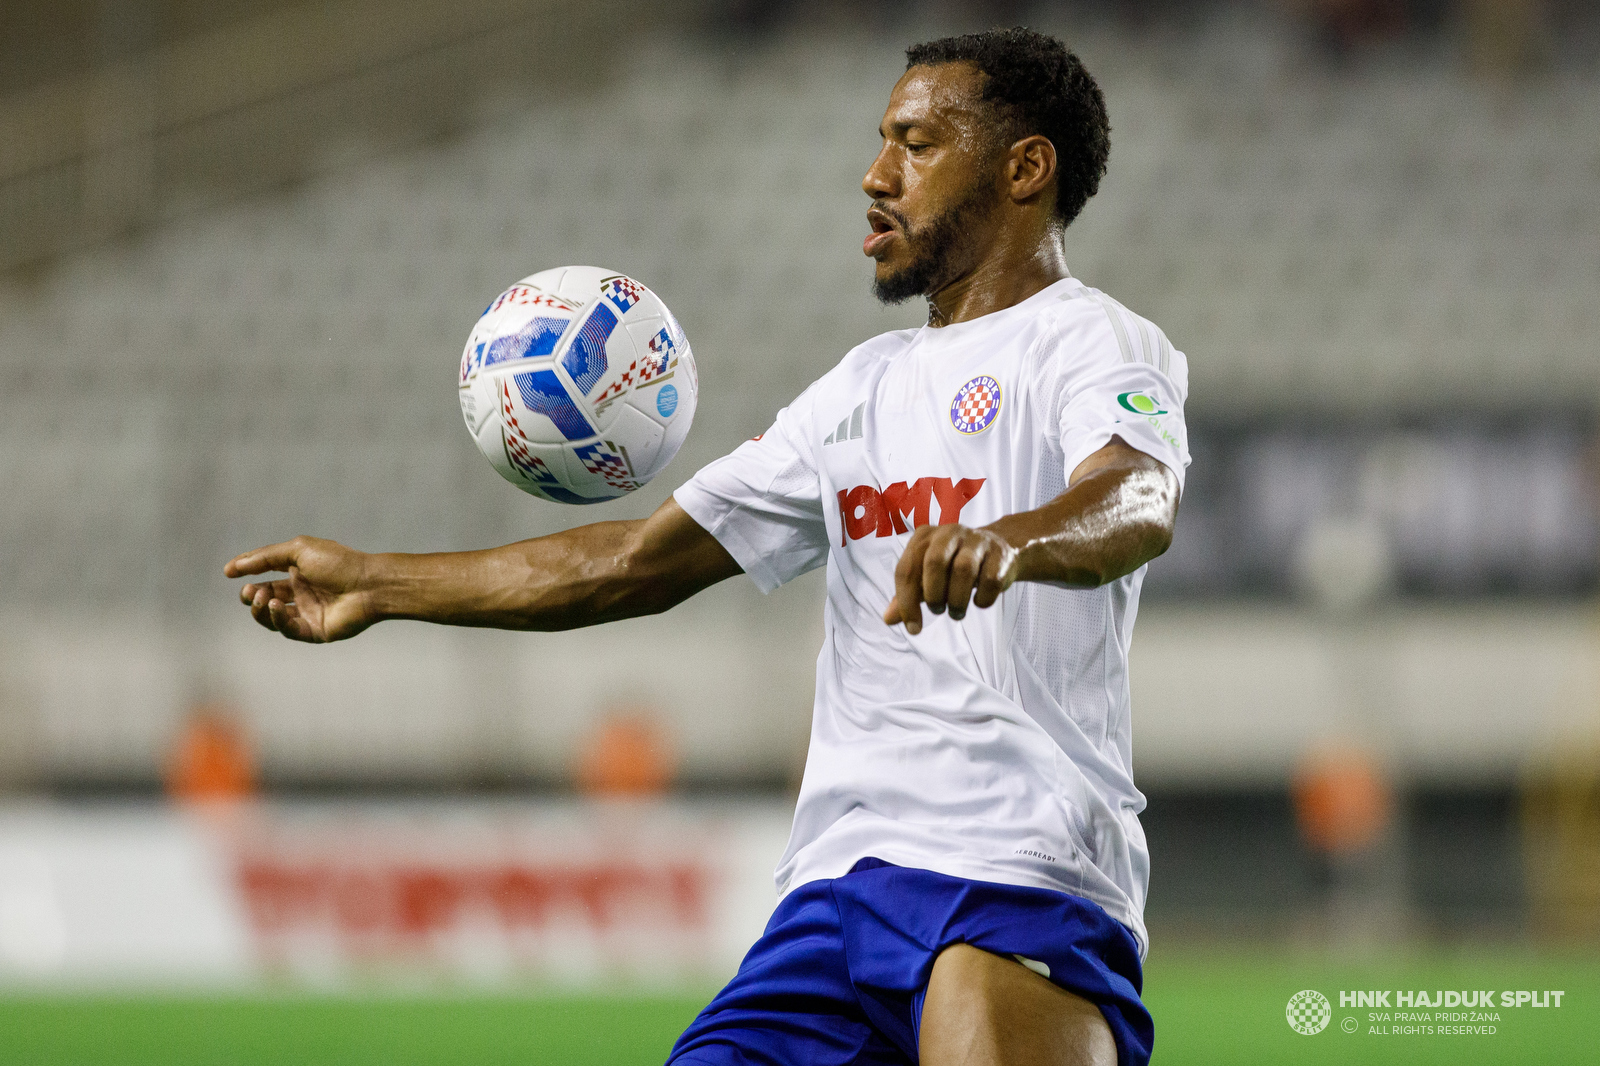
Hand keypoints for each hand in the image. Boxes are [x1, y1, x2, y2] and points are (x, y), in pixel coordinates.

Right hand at [224, 536, 377, 642]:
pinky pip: (288, 629)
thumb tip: (236, 566)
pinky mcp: (314, 631)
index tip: (228, 572)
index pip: (265, 574)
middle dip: (251, 595)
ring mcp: (308, 613)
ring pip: (272, 617)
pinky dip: (276, 619)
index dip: (247, 572)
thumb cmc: (339, 563)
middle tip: (249, 591)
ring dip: (260, 609)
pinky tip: (275, 606)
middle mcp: (302, 592)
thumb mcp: (298, 550)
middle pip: (265, 598)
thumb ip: (266, 557)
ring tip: (261, 598)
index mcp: (300, 571)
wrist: (369, 585)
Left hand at [883, 524, 1017, 635]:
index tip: (914, 628)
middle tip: (938, 610)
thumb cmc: (954, 564)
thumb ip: (907, 596)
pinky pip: (990, 581)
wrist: (999, 549)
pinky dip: (982, 599)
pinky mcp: (1000, 553)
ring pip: (964, 570)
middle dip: (934, 594)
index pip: (906, 569)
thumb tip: (888, 619)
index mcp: (924, 537)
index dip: (907, 603)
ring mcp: (977, 540)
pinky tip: (978, 602)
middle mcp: (949, 532)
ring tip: (956, 612)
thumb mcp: (927, 577)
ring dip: (957, 600)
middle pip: (935, 562)